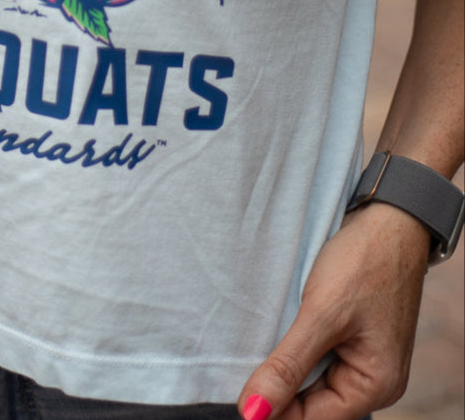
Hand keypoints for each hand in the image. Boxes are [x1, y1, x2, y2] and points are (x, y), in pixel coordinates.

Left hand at [238, 202, 430, 419]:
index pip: (312, 419)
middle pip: (311, 403)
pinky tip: (274, 331)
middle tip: (241, 363)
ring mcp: (361, 358)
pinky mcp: (350, 337)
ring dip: (284, 365)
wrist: (387, 222)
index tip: (235, 394)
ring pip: (310, 379)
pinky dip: (294, 347)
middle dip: (277, 387)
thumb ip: (288, 365)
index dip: (273, 409)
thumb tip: (253, 411)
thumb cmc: (363, 264)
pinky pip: (315, 355)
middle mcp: (372, 380)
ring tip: (258, 343)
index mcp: (374, 385)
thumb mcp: (321, 315)